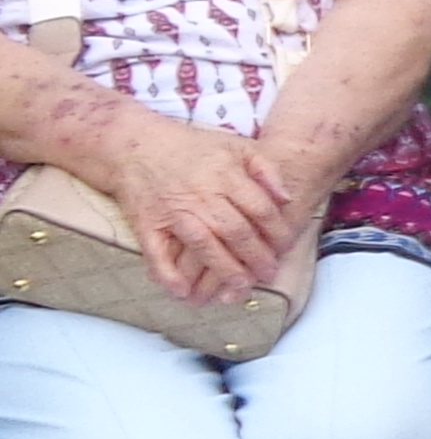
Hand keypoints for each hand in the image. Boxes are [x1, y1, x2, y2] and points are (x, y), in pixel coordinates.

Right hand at [94, 107, 302, 302]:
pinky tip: (182, 292)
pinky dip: (168, 274)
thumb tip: (287, 199)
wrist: (136, 146)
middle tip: (268, 274)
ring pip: (204, 245)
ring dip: (223, 270)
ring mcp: (173, 212)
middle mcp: (201, 196)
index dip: (277, 232)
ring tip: (239, 288)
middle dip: (256, 257)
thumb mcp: (236, 146)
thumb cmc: (191, 147)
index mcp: (226, 176)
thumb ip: (266, 169)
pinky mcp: (147, 224)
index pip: (260, 210)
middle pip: (236, 231)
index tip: (286, 248)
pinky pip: (157, 253)